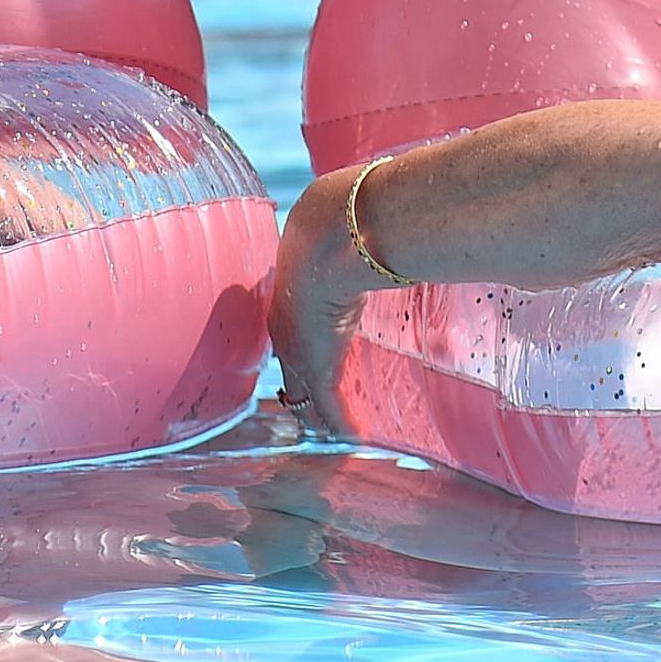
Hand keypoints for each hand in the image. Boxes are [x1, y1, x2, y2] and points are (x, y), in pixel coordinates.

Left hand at [270, 168, 386, 413]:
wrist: (333, 237)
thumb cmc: (342, 229)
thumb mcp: (341, 242)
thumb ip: (354, 246)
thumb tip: (375, 223)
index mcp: (288, 297)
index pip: (290, 337)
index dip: (300, 356)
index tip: (308, 369)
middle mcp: (285, 328)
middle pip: (291, 373)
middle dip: (301, 394)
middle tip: (315, 414)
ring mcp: (297, 351)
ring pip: (305, 393)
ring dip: (320, 413)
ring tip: (332, 432)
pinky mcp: (317, 368)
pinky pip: (326, 405)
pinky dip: (339, 423)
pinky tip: (351, 438)